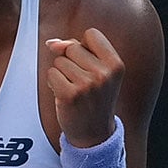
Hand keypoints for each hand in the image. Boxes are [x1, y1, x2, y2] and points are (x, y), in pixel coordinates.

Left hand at [45, 28, 124, 147]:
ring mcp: (87, 85)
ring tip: (74, 90)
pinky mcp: (70, 95)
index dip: (84, 46)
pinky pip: (51, 74)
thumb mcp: (96, 71)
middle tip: (81, 82)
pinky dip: (54, 83)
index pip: (91, 34)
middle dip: (70, 61)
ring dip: (61, 74)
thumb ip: (76, 49)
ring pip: (59, 61)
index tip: (89, 64)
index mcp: (116, 64)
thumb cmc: (93, 98)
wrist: (94, 134)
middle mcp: (104, 73)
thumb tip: (52, 43)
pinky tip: (65, 96)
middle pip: (72, 47)